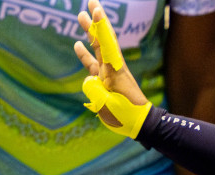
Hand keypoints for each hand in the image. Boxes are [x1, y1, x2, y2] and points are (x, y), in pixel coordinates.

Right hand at [74, 0, 150, 137]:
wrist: (138, 122)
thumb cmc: (125, 114)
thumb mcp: (107, 104)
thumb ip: (93, 89)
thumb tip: (87, 79)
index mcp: (114, 70)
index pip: (106, 44)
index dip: (100, 27)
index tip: (95, 10)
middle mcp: (112, 66)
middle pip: (103, 39)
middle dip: (96, 20)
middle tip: (91, 2)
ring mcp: (108, 72)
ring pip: (97, 47)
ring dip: (89, 31)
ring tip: (80, 16)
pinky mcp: (104, 80)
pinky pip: (93, 63)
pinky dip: (85, 54)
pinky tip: (77, 45)